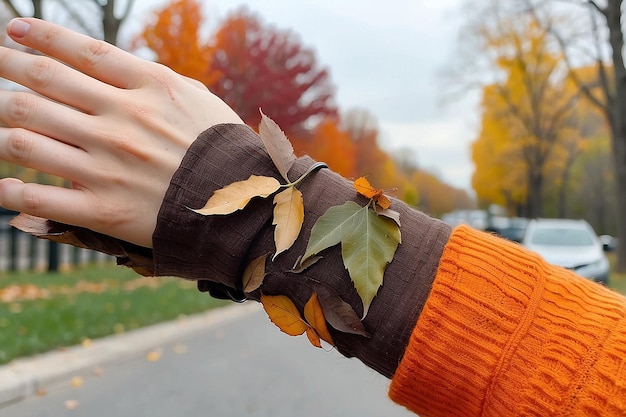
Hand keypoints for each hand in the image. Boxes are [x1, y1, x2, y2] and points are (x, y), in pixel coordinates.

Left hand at [0, 18, 242, 247]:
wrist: (248, 211)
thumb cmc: (224, 152)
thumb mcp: (198, 102)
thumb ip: (154, 83)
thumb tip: (111, 73)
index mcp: (149, 91)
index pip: (80, 52)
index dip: (39, 37)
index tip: (12, 32)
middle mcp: (122, 123)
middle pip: (42, 86)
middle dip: (6, 69)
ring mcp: (109, 167)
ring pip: (25, 138)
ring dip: (0, 127)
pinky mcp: (104, 210)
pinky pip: (38, 197)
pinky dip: (12, 189)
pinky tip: (5, 184)